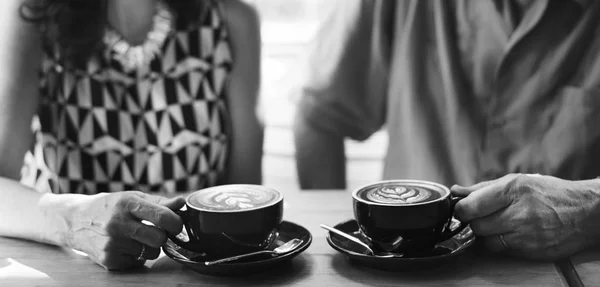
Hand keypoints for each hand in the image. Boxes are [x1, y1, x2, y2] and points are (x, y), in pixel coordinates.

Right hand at [66, 191, 184, 269]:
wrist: (75, 221)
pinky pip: (138, 263)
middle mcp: (118, 224)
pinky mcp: (109, 260)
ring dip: (150, 247)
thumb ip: (160, 202)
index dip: (176, 222)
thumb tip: (182, 202)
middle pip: (160, 239)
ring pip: (151, 253)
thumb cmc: (110, 207)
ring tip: (136, 237)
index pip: (162, 216)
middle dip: (162, 236)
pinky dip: (137, 256)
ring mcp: (112, 244)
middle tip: (155, 231)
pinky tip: (125, 246)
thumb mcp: (133, 198)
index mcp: (127, 204)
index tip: (177, 224)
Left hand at [452, 174, 599, 259]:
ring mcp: (527, 234)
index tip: (462, 209)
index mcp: (512, 189)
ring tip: (498, 225)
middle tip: (482, 217)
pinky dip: (501, 244)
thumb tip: (456, 191)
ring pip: (487, 241)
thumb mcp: (518, 181)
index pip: (470, 206)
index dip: (461, 210)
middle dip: (474, 222)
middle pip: (476, 225)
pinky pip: (503, 251)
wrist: (587, 211)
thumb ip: (483, 188)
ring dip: (487, 235)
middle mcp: (519, 212)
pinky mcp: (532, 251)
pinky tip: (511, 234)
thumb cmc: (550, 193)